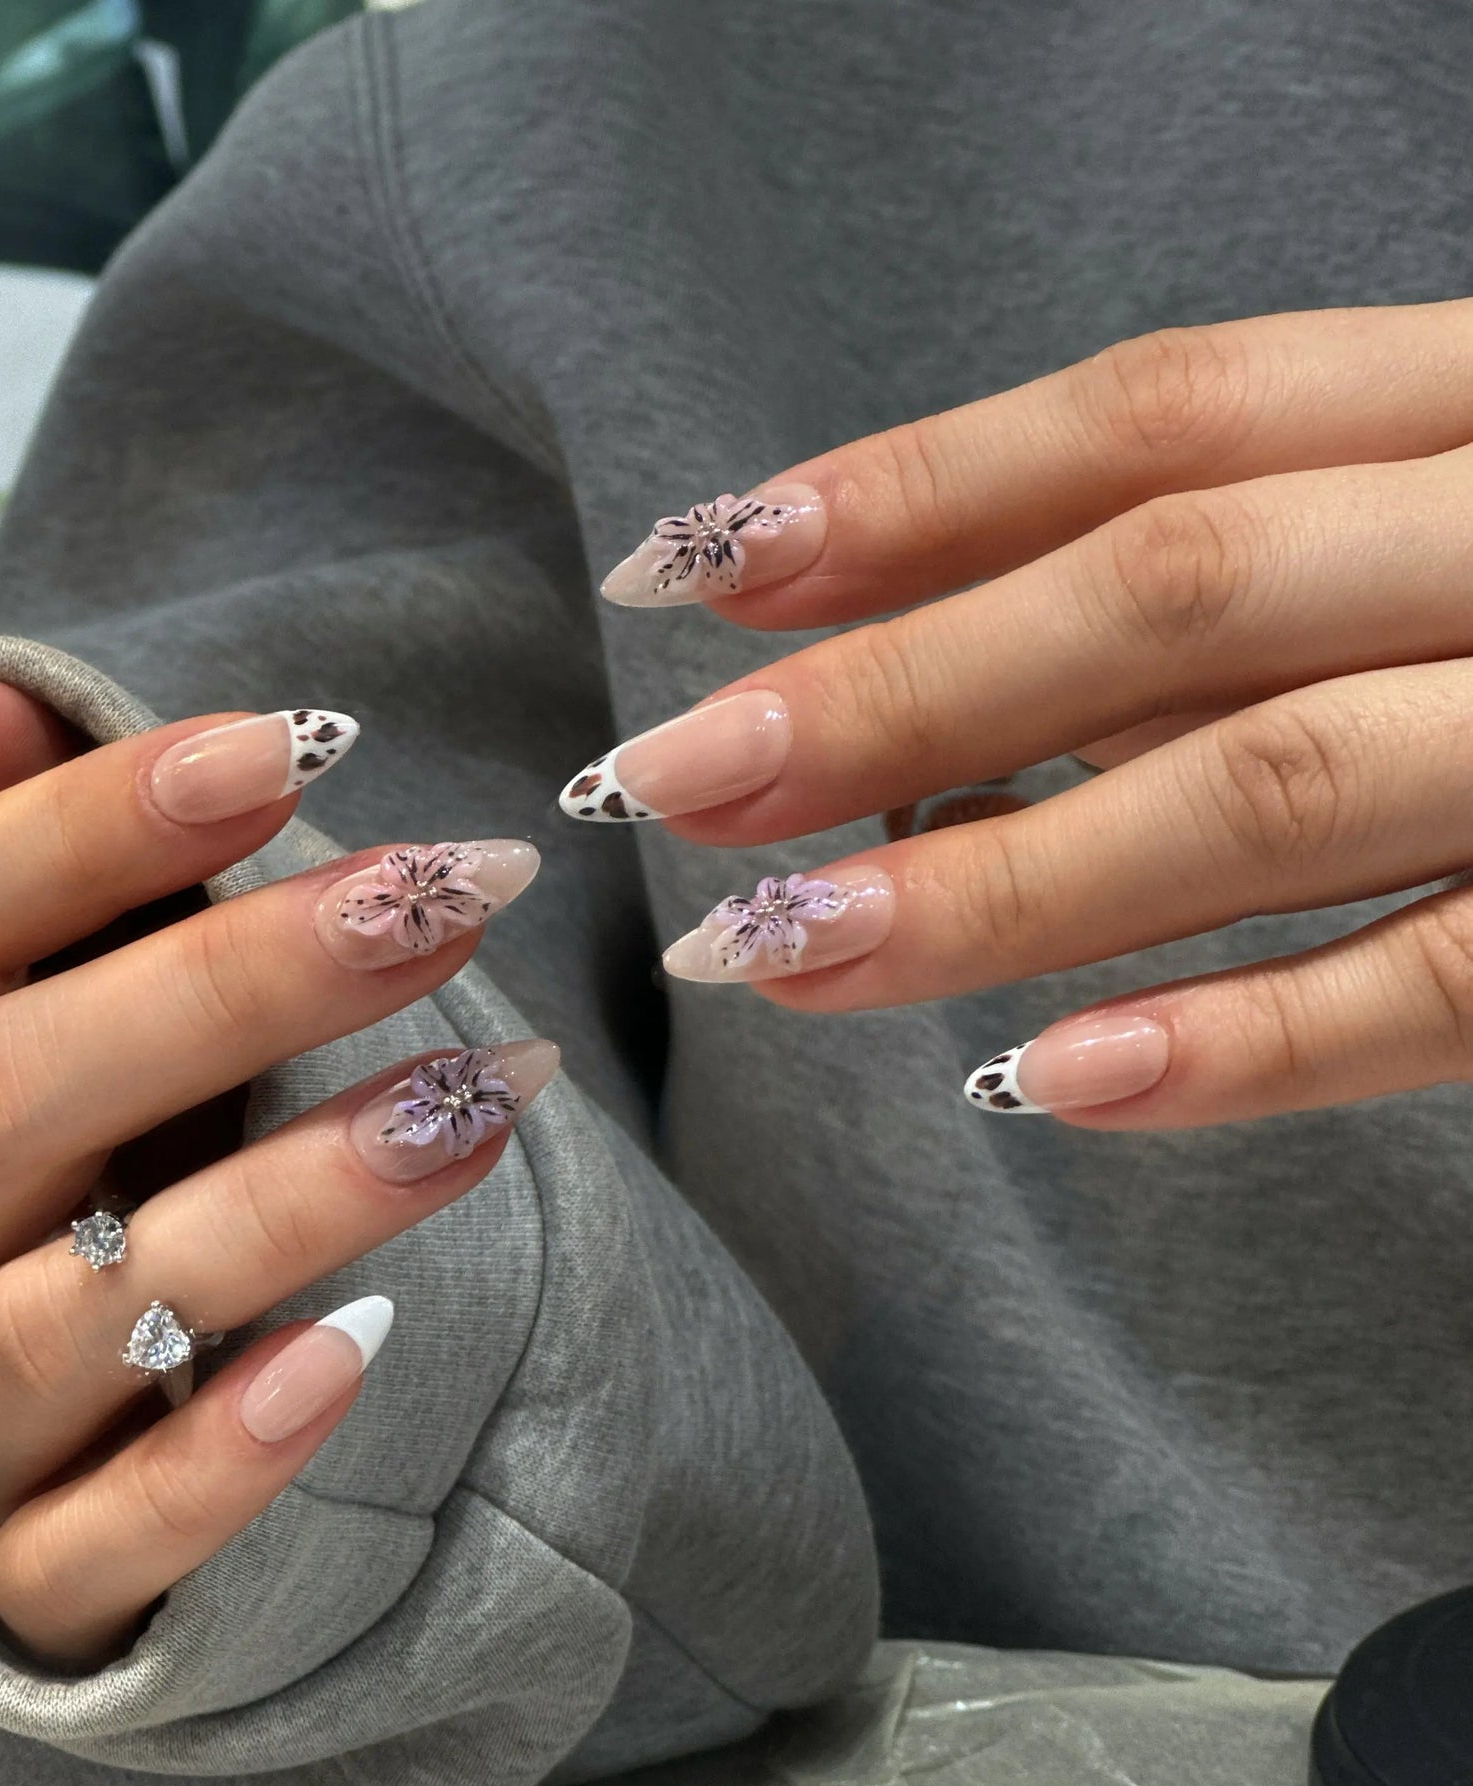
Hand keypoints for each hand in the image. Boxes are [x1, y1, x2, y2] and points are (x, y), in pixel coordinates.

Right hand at [0, 675, 549, 1665]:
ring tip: (477, 1101)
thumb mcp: (26, 1013)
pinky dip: (217, 1462)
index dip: (90, 828)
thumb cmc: (57, 1165)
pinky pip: (90, 1546)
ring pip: (68, 1318)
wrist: (14, 1433)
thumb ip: (8, 867)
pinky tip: (352, 1358)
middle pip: (6, 1099)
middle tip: (445, 894)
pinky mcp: (17, 1574)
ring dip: (283, 1201)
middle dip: (234, 984)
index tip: (289, 745)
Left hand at [568, 300, 1472, 1127]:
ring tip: (780, 956)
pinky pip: (1450, 985)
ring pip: (1277, 785)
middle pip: (1175, 587)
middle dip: (898, 689)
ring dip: (1001, 882)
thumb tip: (873, 663)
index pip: (1153, 414)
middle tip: (672, 784)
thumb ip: (1194, 593)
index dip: (909, 490)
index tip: (696, 561)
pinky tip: (1048, 1088)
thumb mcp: (1403, 540)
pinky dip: (1243, 1040)